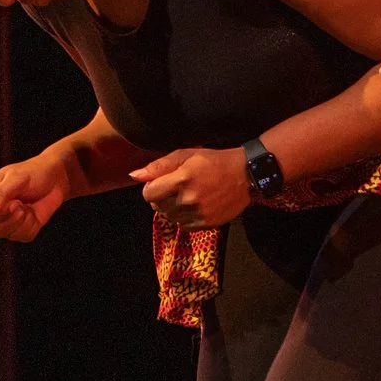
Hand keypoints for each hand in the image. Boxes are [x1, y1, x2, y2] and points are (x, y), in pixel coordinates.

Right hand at [0, 156, 71, 241]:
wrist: (56, 178)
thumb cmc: (33, 173)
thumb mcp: (16, 179)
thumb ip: (0, 194)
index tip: (13, 203)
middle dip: (13, 219)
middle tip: (22, 204)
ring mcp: (9, 222)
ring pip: (11, 236)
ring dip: (24, 221)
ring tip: (28, 206)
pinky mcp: (24, 228)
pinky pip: (25, 237)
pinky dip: (33, 225)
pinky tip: (34, 213)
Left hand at [133, 146, 251, 227]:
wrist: (246, 175)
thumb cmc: (214, 161)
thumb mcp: (186, 155)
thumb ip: (158, 166)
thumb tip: (134, 176)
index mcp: (181, 179)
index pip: (148, 194)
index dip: (152, 187)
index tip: (162, 182)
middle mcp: (188, 199)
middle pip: (157, 206)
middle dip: (162, 197)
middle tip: (178, 187)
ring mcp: (198, 213)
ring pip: (169, 217)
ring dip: (173, 208)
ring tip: (188, 196)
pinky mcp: (206, 223)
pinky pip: (183, 225)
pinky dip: (185, 217)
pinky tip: (196, 205)